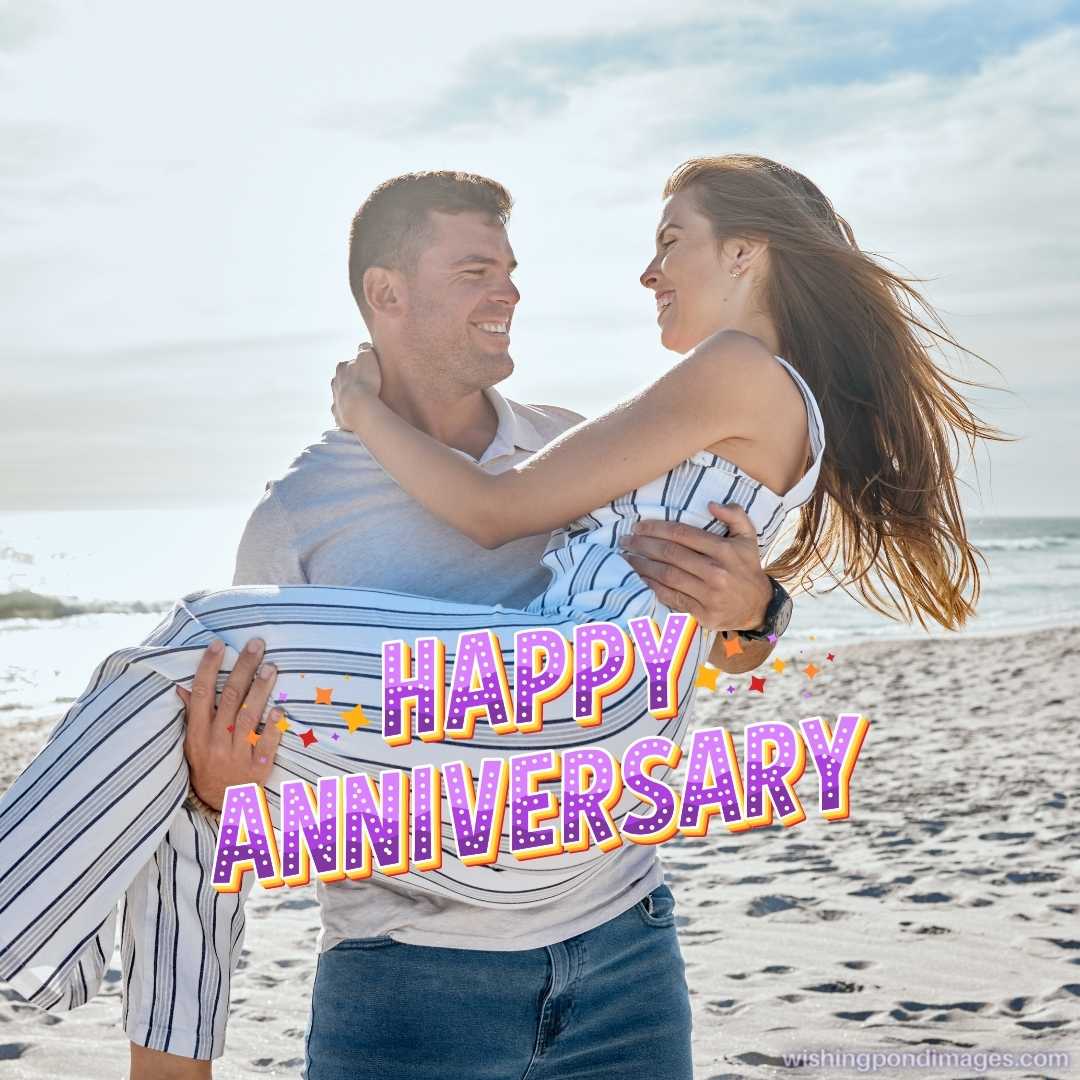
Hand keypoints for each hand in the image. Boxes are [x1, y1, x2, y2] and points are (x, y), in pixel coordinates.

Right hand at [175, 637, 283, 810]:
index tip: (219, 644)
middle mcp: (215, 742)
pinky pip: (265, 744)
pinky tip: (280, 708)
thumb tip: (182, 687)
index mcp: (197, 733)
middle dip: (243, 669)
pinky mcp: (257, 768)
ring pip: (248, 717)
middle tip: (257, 645)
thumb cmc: (207, 765)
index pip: (201, 694)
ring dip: (260, 690)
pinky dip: (273, 726)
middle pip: (230, 699)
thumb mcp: (192, 742)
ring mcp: (236, 755)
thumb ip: (192, 714)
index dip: (209, 668)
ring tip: (271, 667)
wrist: (220, 805)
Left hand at [331, 342, 382, 431]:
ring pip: (342, 396)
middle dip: (353, 382)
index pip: (350, 364)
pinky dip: (350, 412)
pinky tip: (359, 414)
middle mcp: (335, 383)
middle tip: (369, 387)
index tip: (371, 372)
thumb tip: (364, 346)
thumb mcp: (367, 357)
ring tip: (365, 402)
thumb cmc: (365, 382)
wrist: (359, 409)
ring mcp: (336, 401)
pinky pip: (344, 413)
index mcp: (342, 368)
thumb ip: (364, 348)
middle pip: (344, 380)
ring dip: (351, 397)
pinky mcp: (339, 416)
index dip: (361, 368)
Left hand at [619, 502, 772, 630]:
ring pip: (667, 576)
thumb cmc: (746, 567)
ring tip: (627, 557)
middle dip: (643, 545)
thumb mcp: (748, 537)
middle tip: (625, 540)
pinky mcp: (703, 613)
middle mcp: (716, 572)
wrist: (758, 606)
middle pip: (670, 554)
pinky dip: (652, 586)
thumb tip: (711, 505)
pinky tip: (640, 577)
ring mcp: (709, 595)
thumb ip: (735, 515)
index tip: (639, 526)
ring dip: (642, 565)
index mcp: (724, 550)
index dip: (657, 529)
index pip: (683, 534)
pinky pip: (671, 597)